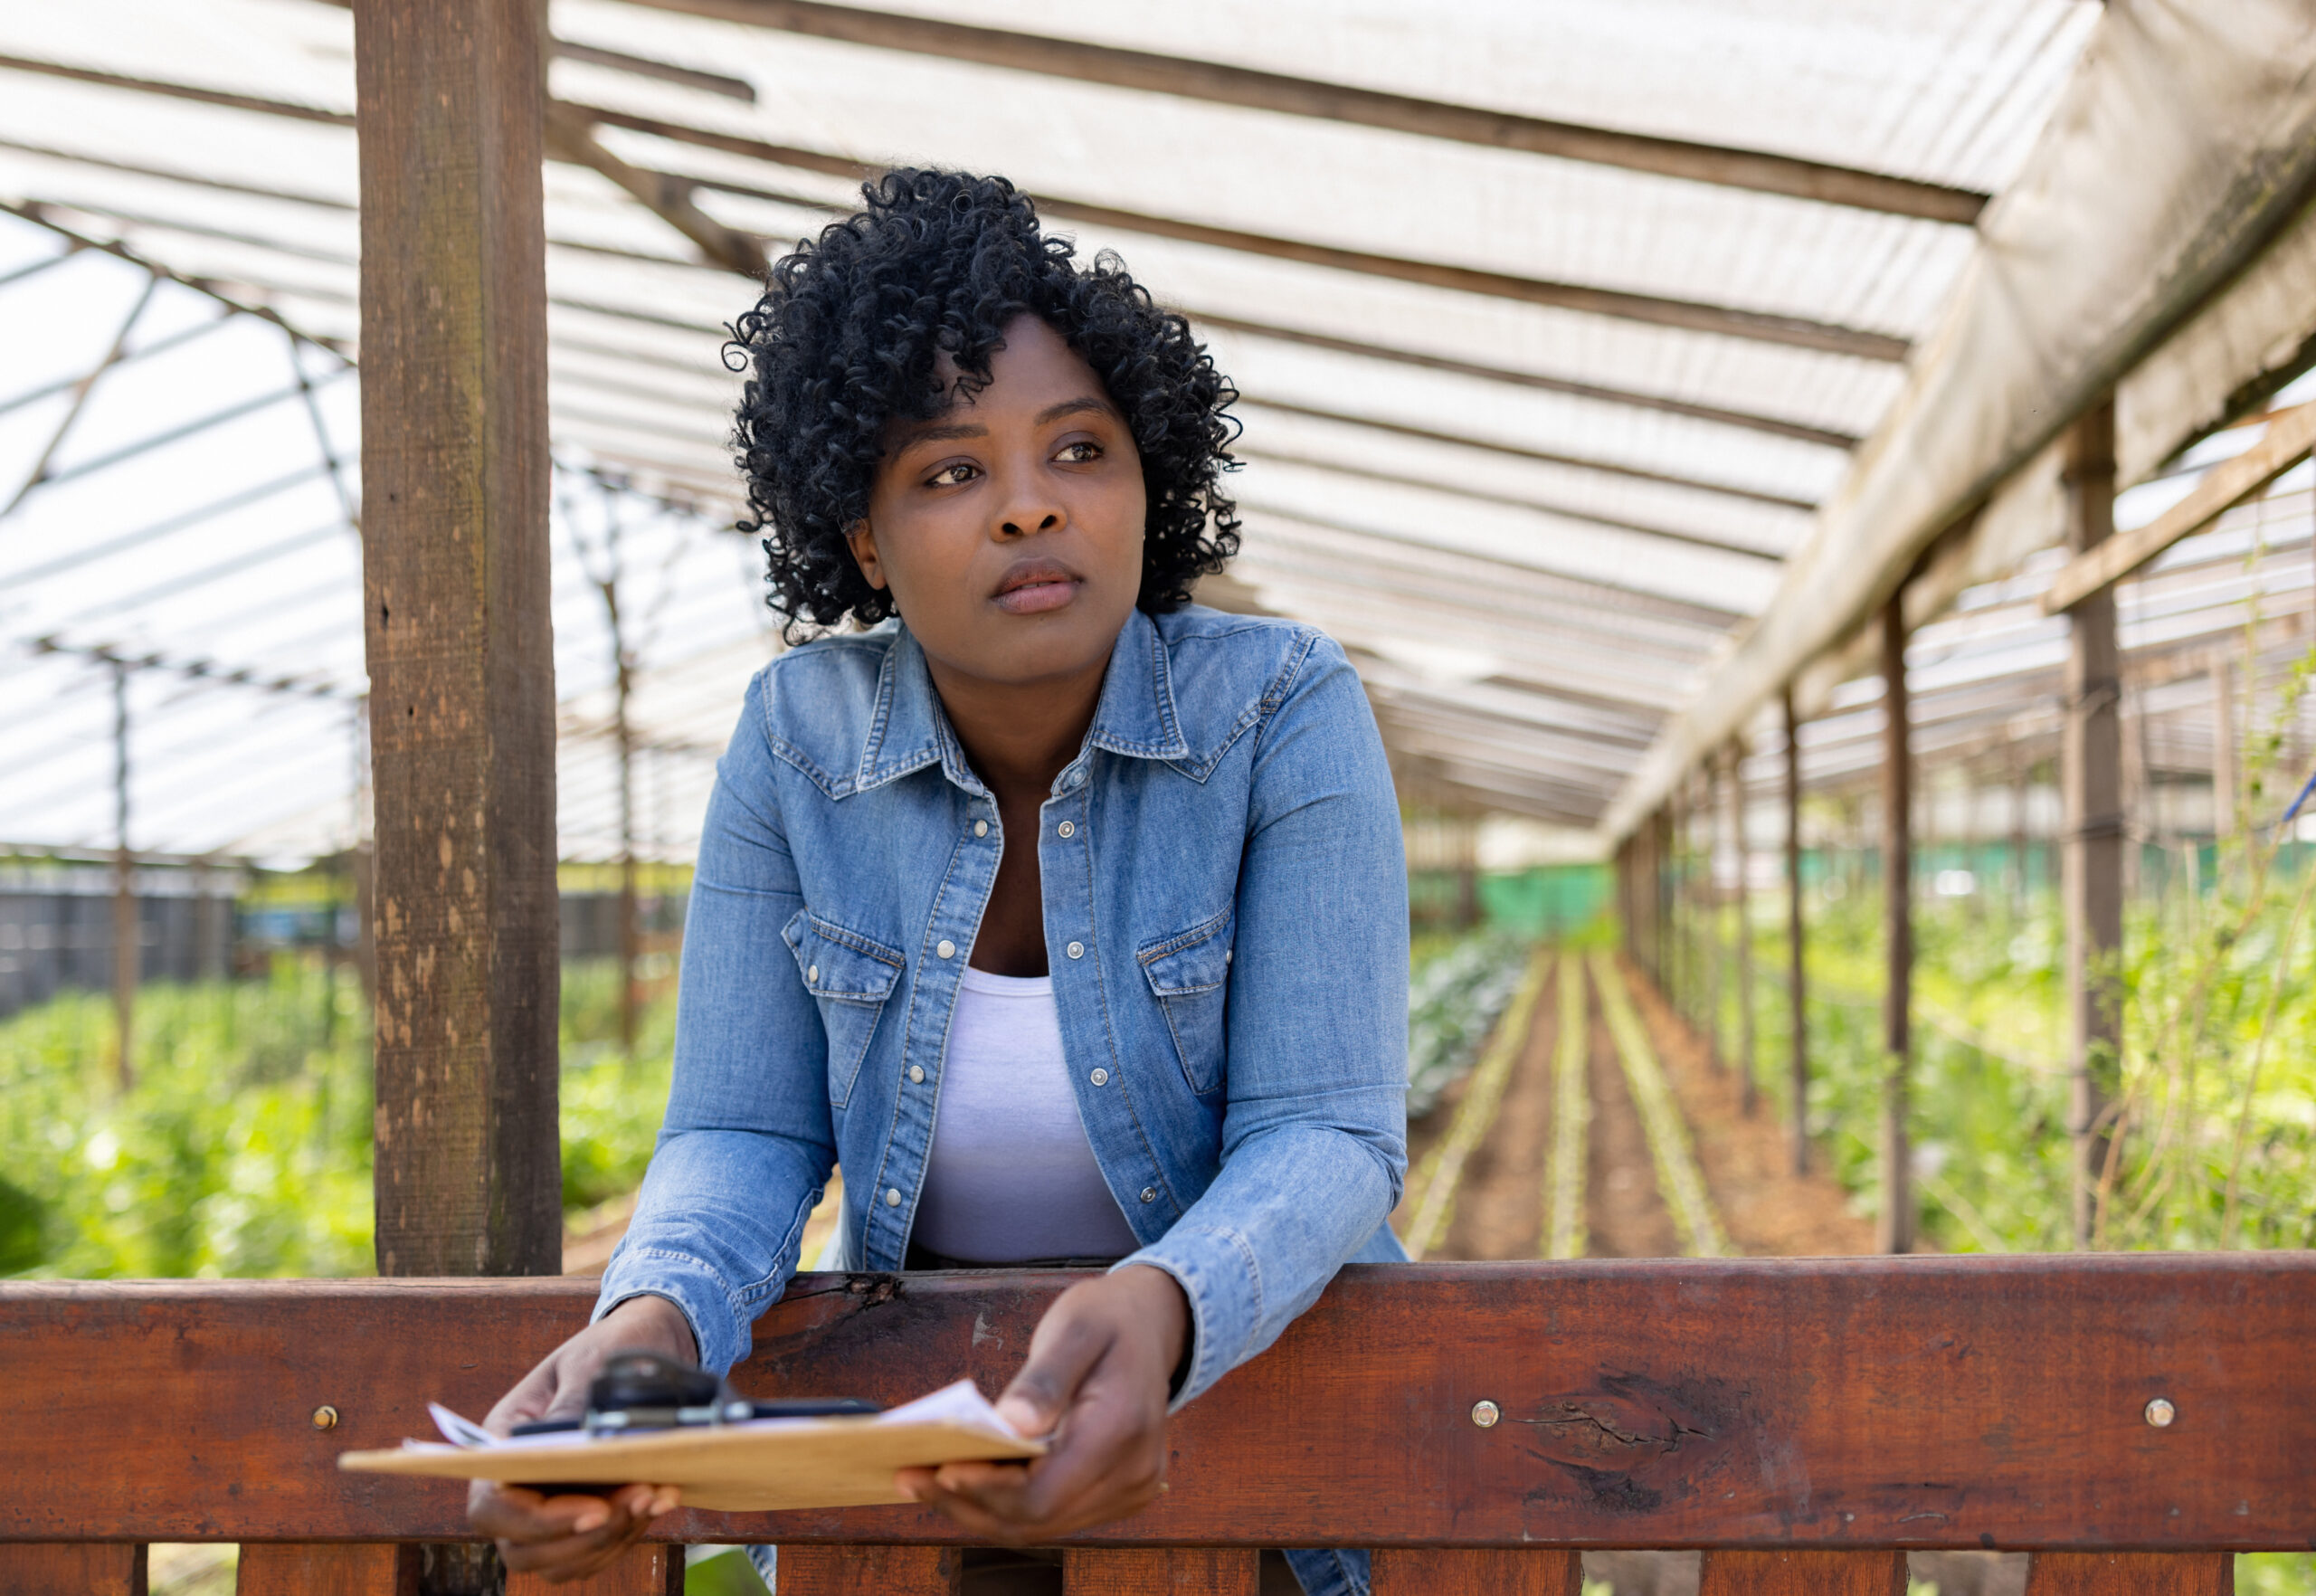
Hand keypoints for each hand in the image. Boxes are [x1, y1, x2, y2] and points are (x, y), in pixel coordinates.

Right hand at [466, 1294, 698, 1583]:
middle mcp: (517, 1482)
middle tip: (642, 1496)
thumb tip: (567, 1445)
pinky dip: (629, 1535)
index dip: (537, 1522)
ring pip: (561, 1560)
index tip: (597, 1509)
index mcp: (502, 1440)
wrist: (644, 1345)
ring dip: (611, 1540)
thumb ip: (574, 1405)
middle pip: (522, 1549)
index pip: (492, 1506)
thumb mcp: (590, 1364)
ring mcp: (548, 1504)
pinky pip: (595, 1551)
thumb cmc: (609, 1348)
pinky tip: (664, 1496)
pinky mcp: (585, 1515)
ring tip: (658, 1493)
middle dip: (584, 1536)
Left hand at [896, 1264, 1188, 1544]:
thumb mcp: (1074, 1329)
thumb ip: (1043, 1379)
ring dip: (980, 1509)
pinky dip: (1005, 1504)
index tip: (938, 1468)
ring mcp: (1128, 1490)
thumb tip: (1008, 1426)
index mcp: (1121, 1430)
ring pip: (1039, 1525)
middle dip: (969, 1503)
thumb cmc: (1107, 1320)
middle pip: (1036, 1519)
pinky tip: (966, 1481)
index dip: (986, 1489)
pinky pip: (1052, 1515)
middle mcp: (1133, 1473)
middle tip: (911, 1477)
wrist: (1150, 1326)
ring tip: (924, 1481)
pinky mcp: (1115, 1495)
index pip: (1042, 1493)